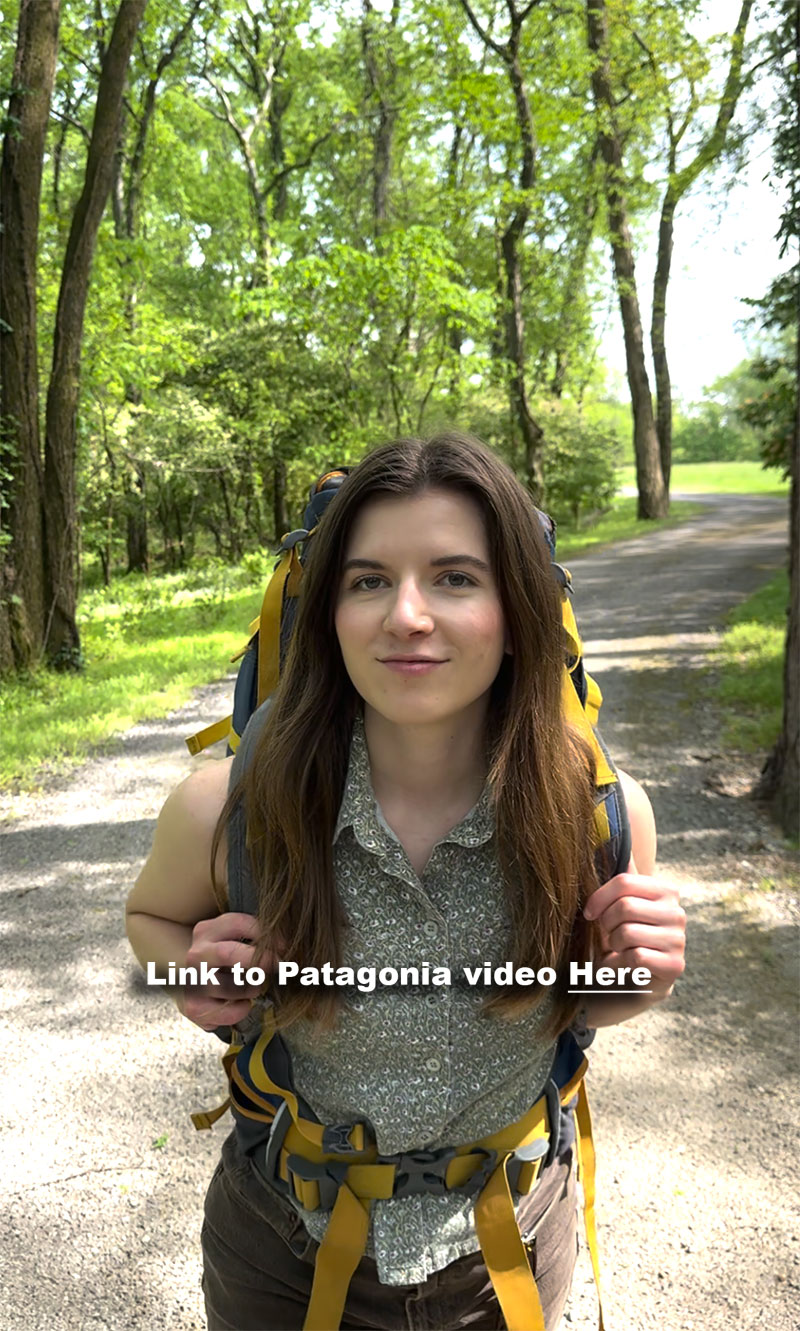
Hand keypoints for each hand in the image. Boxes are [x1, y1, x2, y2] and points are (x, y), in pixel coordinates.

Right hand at [177, 912, 282, 1030]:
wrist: (190, 984)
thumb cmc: (221, 960)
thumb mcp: (231, 939)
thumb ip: (254, 937)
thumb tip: (287, 946)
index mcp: (207, 931)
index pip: (238, 924)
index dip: (265, 934)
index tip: (285, 946)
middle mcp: (196, 955)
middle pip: (230, 954)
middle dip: (262, 961)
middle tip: (282, 967)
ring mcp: (192, 982)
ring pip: (235, 986)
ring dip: (254, 988)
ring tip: (256, 986)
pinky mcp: (194, 1008)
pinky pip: (231, 1011)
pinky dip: (244, 1008)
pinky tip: (243, 1002)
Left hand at [583, 869, 685, 1001]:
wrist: (634, 979)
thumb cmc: (623, 937)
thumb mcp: (622, 904)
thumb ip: (621, 877)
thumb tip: (611, 831)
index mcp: (666, 891)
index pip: (624, 882)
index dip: (599, 898)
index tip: (589, 913)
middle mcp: (677, 913)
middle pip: (625, 907)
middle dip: (606, 925)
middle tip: (607, 936)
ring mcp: (679, 940)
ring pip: (627, 933)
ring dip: (612, 946)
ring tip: (616, 951)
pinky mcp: (675, 966)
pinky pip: (635, 957)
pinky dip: (618, 964)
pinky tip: (621, 966)